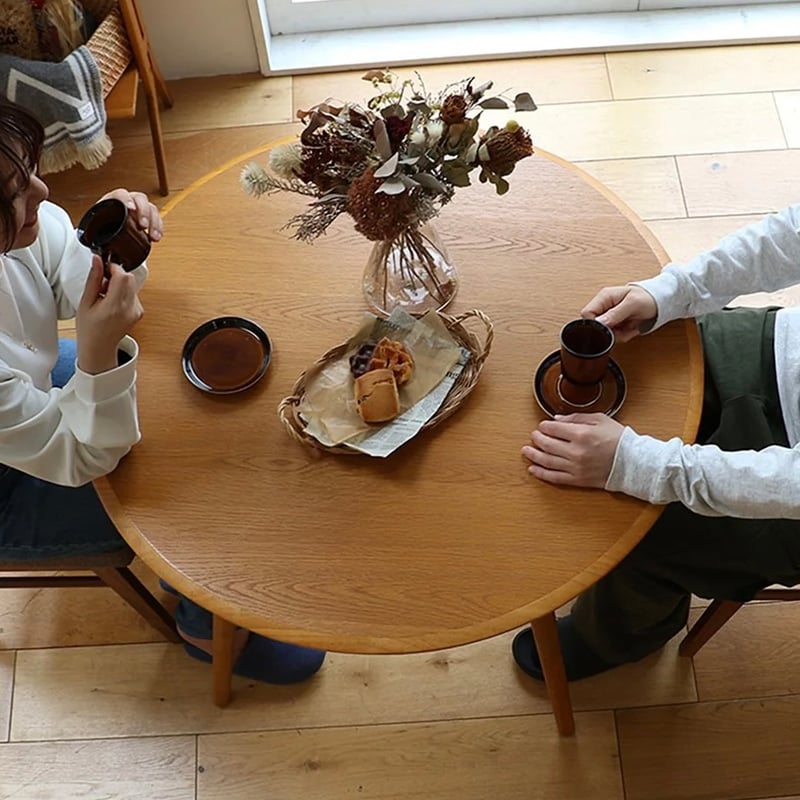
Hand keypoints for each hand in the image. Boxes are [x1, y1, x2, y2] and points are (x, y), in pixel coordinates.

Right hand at [75, 256, 143, 373]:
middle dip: (116, 275)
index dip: (114, 268)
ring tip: (105, 296)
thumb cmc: (89, 329)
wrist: (100, 348)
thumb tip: (97, 259)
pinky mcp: (140, 312)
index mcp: (114, 307)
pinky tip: (112, 302)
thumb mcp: (85, 302)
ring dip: (119, 284)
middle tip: (102, 284)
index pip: (123, 277)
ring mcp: (137, 311)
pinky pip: (133, 294)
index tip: (103, 269)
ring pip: (132, 285)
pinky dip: (123, 293)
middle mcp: (130, 309)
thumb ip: (94, 279)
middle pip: (130, 279)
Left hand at [98, 188, 162, 241]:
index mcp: (113, 201)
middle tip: (143, 226)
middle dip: (144, 212)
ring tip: (153, 236)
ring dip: (154, 222)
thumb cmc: (100, 230)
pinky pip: (156, 219)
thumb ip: (94, 234)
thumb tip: (93, 247)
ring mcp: (139, 209)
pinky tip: (156, 237)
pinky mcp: (148, 217)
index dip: (127, 199)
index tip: (130, 209)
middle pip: (140, 199)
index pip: (121, 194)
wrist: (107, 234)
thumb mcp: (94, 230)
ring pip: (151, 208)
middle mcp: (128, 202)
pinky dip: (158, 228)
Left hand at [521, 413, 624, 487]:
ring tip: (525, 450)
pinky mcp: (578, 480)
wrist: (633, 462)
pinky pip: (555, 477)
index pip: (554, 429)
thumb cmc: (619, 439)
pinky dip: (541, 473)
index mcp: (581, 434)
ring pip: (547, 461)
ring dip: (534, 455)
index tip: (542, 425)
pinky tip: (533, 469)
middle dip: (537, 438)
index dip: (545, 426)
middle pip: (547, 444)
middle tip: (533, 435)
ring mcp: (576, 467)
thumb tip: (557, 419)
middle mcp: (576, 452)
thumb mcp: (600, 419)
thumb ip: (577, 417)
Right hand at [581, 285, 656, 342]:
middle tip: (623, 328)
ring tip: (631, 327)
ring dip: (619, 334)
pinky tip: (632, 328)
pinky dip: (623, 335)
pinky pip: (614, 335)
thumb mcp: (632, 304)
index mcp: (604, 297)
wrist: (660, 302)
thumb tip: (599, 322)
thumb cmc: (648, 297)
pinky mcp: (616, 323)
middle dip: (610, 331)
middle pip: (595, 326)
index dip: (595, 324)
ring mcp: (609, 315)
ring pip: (605, 333)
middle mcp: (604, 306)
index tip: (609, 328)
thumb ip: (614, 314)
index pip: (586, 313)